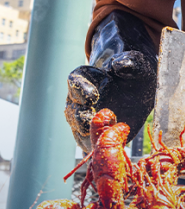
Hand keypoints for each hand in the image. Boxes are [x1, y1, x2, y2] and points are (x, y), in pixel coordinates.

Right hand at [65, 11, 156, 152]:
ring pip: (77, 129)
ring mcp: (83, 119)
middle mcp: (77, 100)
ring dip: (89, 134)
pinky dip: (97, 146)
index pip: (75, 83)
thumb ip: (128, 62)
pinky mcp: (93, 135)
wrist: (135, 91)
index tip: (92, 96)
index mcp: (83, 78)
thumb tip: (119, 65)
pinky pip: (89, 144)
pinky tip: (112, 145)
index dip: (80, 90)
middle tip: (94, 120)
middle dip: (81, 117)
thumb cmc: (133, 75)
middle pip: (72, 110)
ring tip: (104, 135)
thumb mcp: (136, 65)